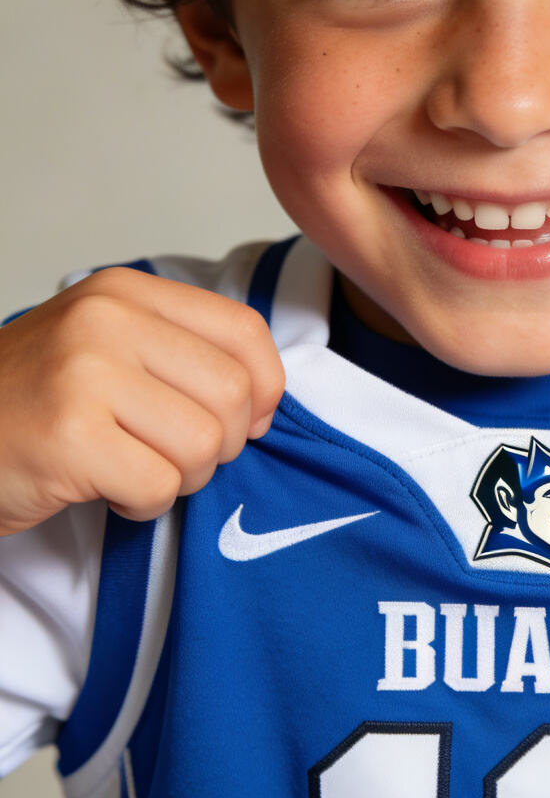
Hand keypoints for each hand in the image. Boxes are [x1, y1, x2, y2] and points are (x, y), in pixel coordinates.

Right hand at [0, 267, 284, 535]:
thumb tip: (266, 402)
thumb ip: (185, 356)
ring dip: (182, 477)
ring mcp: (84, 374)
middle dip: (221, 443)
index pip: (245, 331)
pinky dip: (144, 503)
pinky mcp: (67, 436)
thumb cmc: (36, 404)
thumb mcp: (109, 350)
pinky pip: (160, 485)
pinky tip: (108, 489)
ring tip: (135, 469)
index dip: (266, 387)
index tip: (249, 420)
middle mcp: (107, 320)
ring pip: (205, 444)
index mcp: (126, 294)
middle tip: (174, 454)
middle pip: (232, 394)